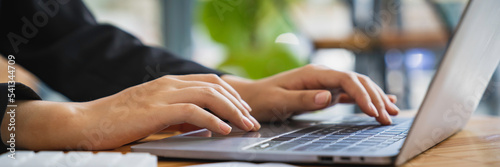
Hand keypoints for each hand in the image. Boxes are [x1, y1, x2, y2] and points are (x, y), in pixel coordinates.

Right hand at [2, 74, 259, 149]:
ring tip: (246, 126)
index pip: (209, 81)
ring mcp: (163, 94)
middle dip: (238, 103)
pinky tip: (224, 130)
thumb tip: (202, 127)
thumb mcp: (153, 116)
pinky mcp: (157, 110)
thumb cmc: (118, 121)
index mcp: (169, 83)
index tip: (243, 110)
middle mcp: (169, 84)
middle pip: (215, 87)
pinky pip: (194, 112)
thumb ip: (178, 118)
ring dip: (232, 111)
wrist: (86, 122)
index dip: (231, 94)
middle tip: (252, 120)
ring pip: (209, 96)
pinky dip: (213, 120)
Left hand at [222, 64, 398, 124]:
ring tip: (392, 112)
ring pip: (356, 86)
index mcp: (313, 74)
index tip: (373, 111)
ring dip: (375, 98)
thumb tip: (329, 97)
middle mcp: (322, 75)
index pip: (346, 80)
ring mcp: (324, 82)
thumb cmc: (264, 100)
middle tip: (389, 117)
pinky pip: (349, 93)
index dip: (362, 94)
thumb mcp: (279, 102)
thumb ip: (303, 99)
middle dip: (375, 98)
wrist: (253, 97)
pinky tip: (379, 104)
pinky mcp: (324, 91)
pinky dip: (365, 98)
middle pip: (356, 81)